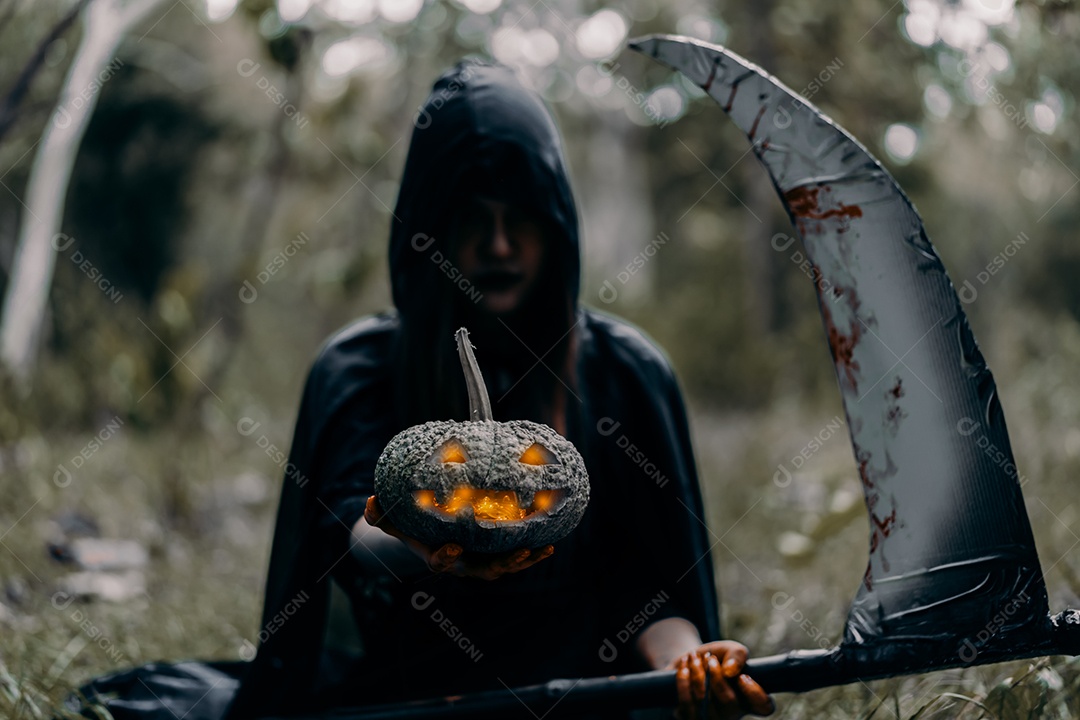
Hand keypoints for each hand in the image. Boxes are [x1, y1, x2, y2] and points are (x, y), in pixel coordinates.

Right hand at [363, 495, 553, 579]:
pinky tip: (550, 545)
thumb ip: (380, 515)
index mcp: (438, 556)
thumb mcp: (393, 521)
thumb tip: (370, 501)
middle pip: (483, 571)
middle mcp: (462, 565)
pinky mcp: (496, 556)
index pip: (441, 562)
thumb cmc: (413, 527)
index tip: (452, 548)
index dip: (447, 558)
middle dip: (502, 563)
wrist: (430, 537)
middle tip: (517, 552)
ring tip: (540, 550)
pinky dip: (533, 555)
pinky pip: (516, 558)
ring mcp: (481, 563)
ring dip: (524, 561)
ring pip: (504, 567)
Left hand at [669, 641, 773, 719]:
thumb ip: (737, 654)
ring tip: (694, 658)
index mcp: (748, 698)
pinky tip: (684, 667)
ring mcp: (711, 719)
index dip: (755, 694)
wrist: (688, 661)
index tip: (743, 676)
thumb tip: (730, 671)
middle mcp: (732, 714)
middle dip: (716, 676)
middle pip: (730, 703)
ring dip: (697, 674)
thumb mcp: (730, 649)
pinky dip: (683, 680)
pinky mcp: (690, 717)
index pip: (764, 707)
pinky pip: (686, 704)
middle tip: (709, 658)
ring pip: (706, 703)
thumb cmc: (716, 657)